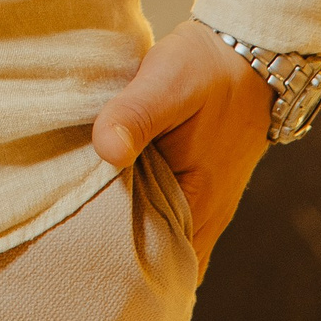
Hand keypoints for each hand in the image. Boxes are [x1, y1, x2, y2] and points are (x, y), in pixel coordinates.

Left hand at [90, 17, 271, 273]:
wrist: (254, 54)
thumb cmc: (208, 68)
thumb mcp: (167, 82)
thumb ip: (136, 115)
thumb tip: (106, 149)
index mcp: (199, 204)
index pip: (154, 263)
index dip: (114, 267)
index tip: (73, 260)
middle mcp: (206, 217)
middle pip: (157, 260)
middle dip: (116, 259)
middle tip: (66, 253)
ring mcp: (206, 206)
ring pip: (163, 241)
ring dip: (130, 237)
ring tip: (81, 232)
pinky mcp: (200, 189)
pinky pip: (169, 221)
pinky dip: (143, 218)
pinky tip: (112, 203)